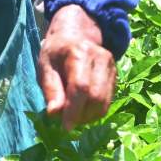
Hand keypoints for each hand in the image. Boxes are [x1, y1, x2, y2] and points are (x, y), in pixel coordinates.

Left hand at [37, 4, 116, 130]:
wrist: (77, 34)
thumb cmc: (56, 52)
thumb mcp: (45, 66)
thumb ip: (50, 89)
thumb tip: (54, 114)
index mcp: (79, 53)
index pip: (80, 87)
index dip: (73, 110)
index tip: (65, 127)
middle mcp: (100, 58)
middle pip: (96, 96)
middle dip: (81, 116)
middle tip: (66, 122)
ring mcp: (111, 67)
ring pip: (105, 102)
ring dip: (88, 117)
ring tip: (73, 116)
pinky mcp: (116, 76)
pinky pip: (108, 101)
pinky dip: (95, 112)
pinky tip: (82, 110)